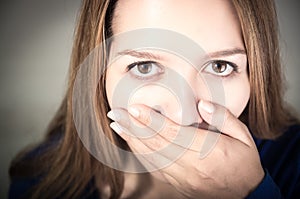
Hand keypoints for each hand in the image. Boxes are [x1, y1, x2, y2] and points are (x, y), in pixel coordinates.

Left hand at [107, 100, 263, 197]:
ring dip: (132, 140)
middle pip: (156, 143)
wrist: (246, 194)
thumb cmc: (244, 163)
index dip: (151, 119)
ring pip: (151, 156)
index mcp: (208, 150)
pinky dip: (140, 154)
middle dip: (133, 127)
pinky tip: (131, 142)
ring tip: (117, 125)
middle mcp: (191, 165)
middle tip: (115, 113)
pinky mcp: (178, 183)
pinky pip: (155, 168)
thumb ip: (223, 117)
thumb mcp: (244, 137)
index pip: (172, 132)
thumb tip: (201, 105)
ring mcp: (182, 177)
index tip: (134, 107)